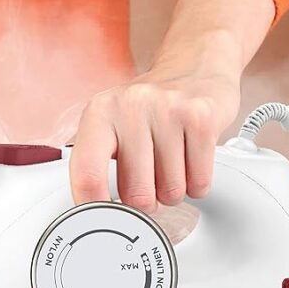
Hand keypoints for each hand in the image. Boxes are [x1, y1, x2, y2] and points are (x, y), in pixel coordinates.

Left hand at [70, 0, 274, 210]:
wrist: (194, 64)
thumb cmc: (146, 107)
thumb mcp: (108, 124)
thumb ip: (95, 163)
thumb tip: (92, 213)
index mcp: (99, 112)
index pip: (87, 174)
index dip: (94, 208)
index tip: (102, 222)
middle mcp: (130, 107)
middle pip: (136, 194)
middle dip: (145, 202)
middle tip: (148, 181)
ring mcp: (168, 110)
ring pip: (171, 192)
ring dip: (172, 191)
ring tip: (170, 163)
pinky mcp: (202, 118)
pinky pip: (199, 182)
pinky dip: (196, 184)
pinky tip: (189, 160)